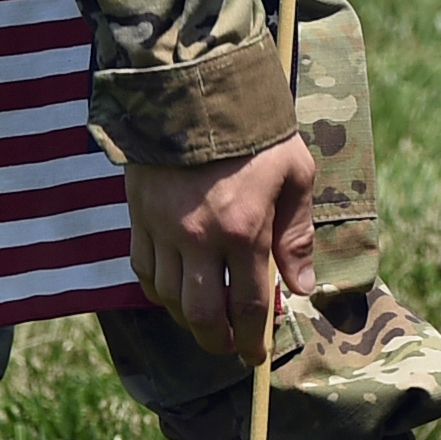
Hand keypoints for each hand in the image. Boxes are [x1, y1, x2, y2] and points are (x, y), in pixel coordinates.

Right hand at [125, 136, 317, 364]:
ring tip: (205, 318)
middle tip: (228, 347)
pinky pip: (141, 269)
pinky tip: (172, 289)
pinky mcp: (138, 215)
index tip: (255, 356)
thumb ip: (297, 235)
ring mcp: (162, 228)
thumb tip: (302, 288)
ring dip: (187, 317)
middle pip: (201, 314)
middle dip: (217, 341)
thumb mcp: (295, 175)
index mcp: (242, 230)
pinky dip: (156, 288)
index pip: (248, 306)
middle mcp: (198, 237)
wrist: (196, 84)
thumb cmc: (256, 130)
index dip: (253, 340)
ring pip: (166, 297)